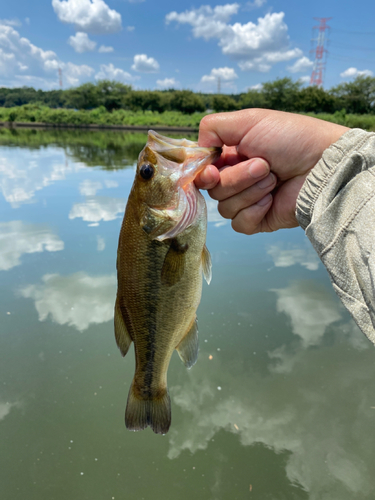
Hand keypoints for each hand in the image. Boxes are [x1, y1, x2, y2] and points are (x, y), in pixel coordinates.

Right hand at [195, 109, 348, 233]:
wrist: (322, 165)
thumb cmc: (291, 138)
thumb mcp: (249, 120)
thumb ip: (213, 128)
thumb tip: (197, 149)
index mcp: (232, 156)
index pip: (202, 171)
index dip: (203, 174)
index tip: (213, 171)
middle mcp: (237, 178)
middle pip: (213, 191)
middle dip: (237, 178)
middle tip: (263, 165)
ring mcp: (248, 200)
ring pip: (224, 208)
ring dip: (249, 192)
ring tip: (273, 179)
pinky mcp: (259, 220)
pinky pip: (239, 224)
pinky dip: (254, 211)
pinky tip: (271, 200)